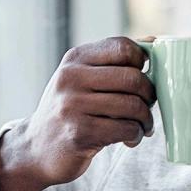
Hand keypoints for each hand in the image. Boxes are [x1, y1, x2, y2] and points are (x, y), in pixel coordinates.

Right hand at [0, 36, 156, 190]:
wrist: (36, 149)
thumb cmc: (71, 110)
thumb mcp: (82, 78)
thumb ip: (113, 61)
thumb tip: (154, 41)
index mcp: (76, 58)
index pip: (123, 47)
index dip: (143, 62)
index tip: (145, 77)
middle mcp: (71, 77)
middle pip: (133, 78)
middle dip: (150, 95)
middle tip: (148, 106)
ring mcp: (73, 105)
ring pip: (133, 106)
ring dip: (146, 119)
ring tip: (143, 126)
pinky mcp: (79, 133)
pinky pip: (126, 129)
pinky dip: (136, 135)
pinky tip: (130, 139)